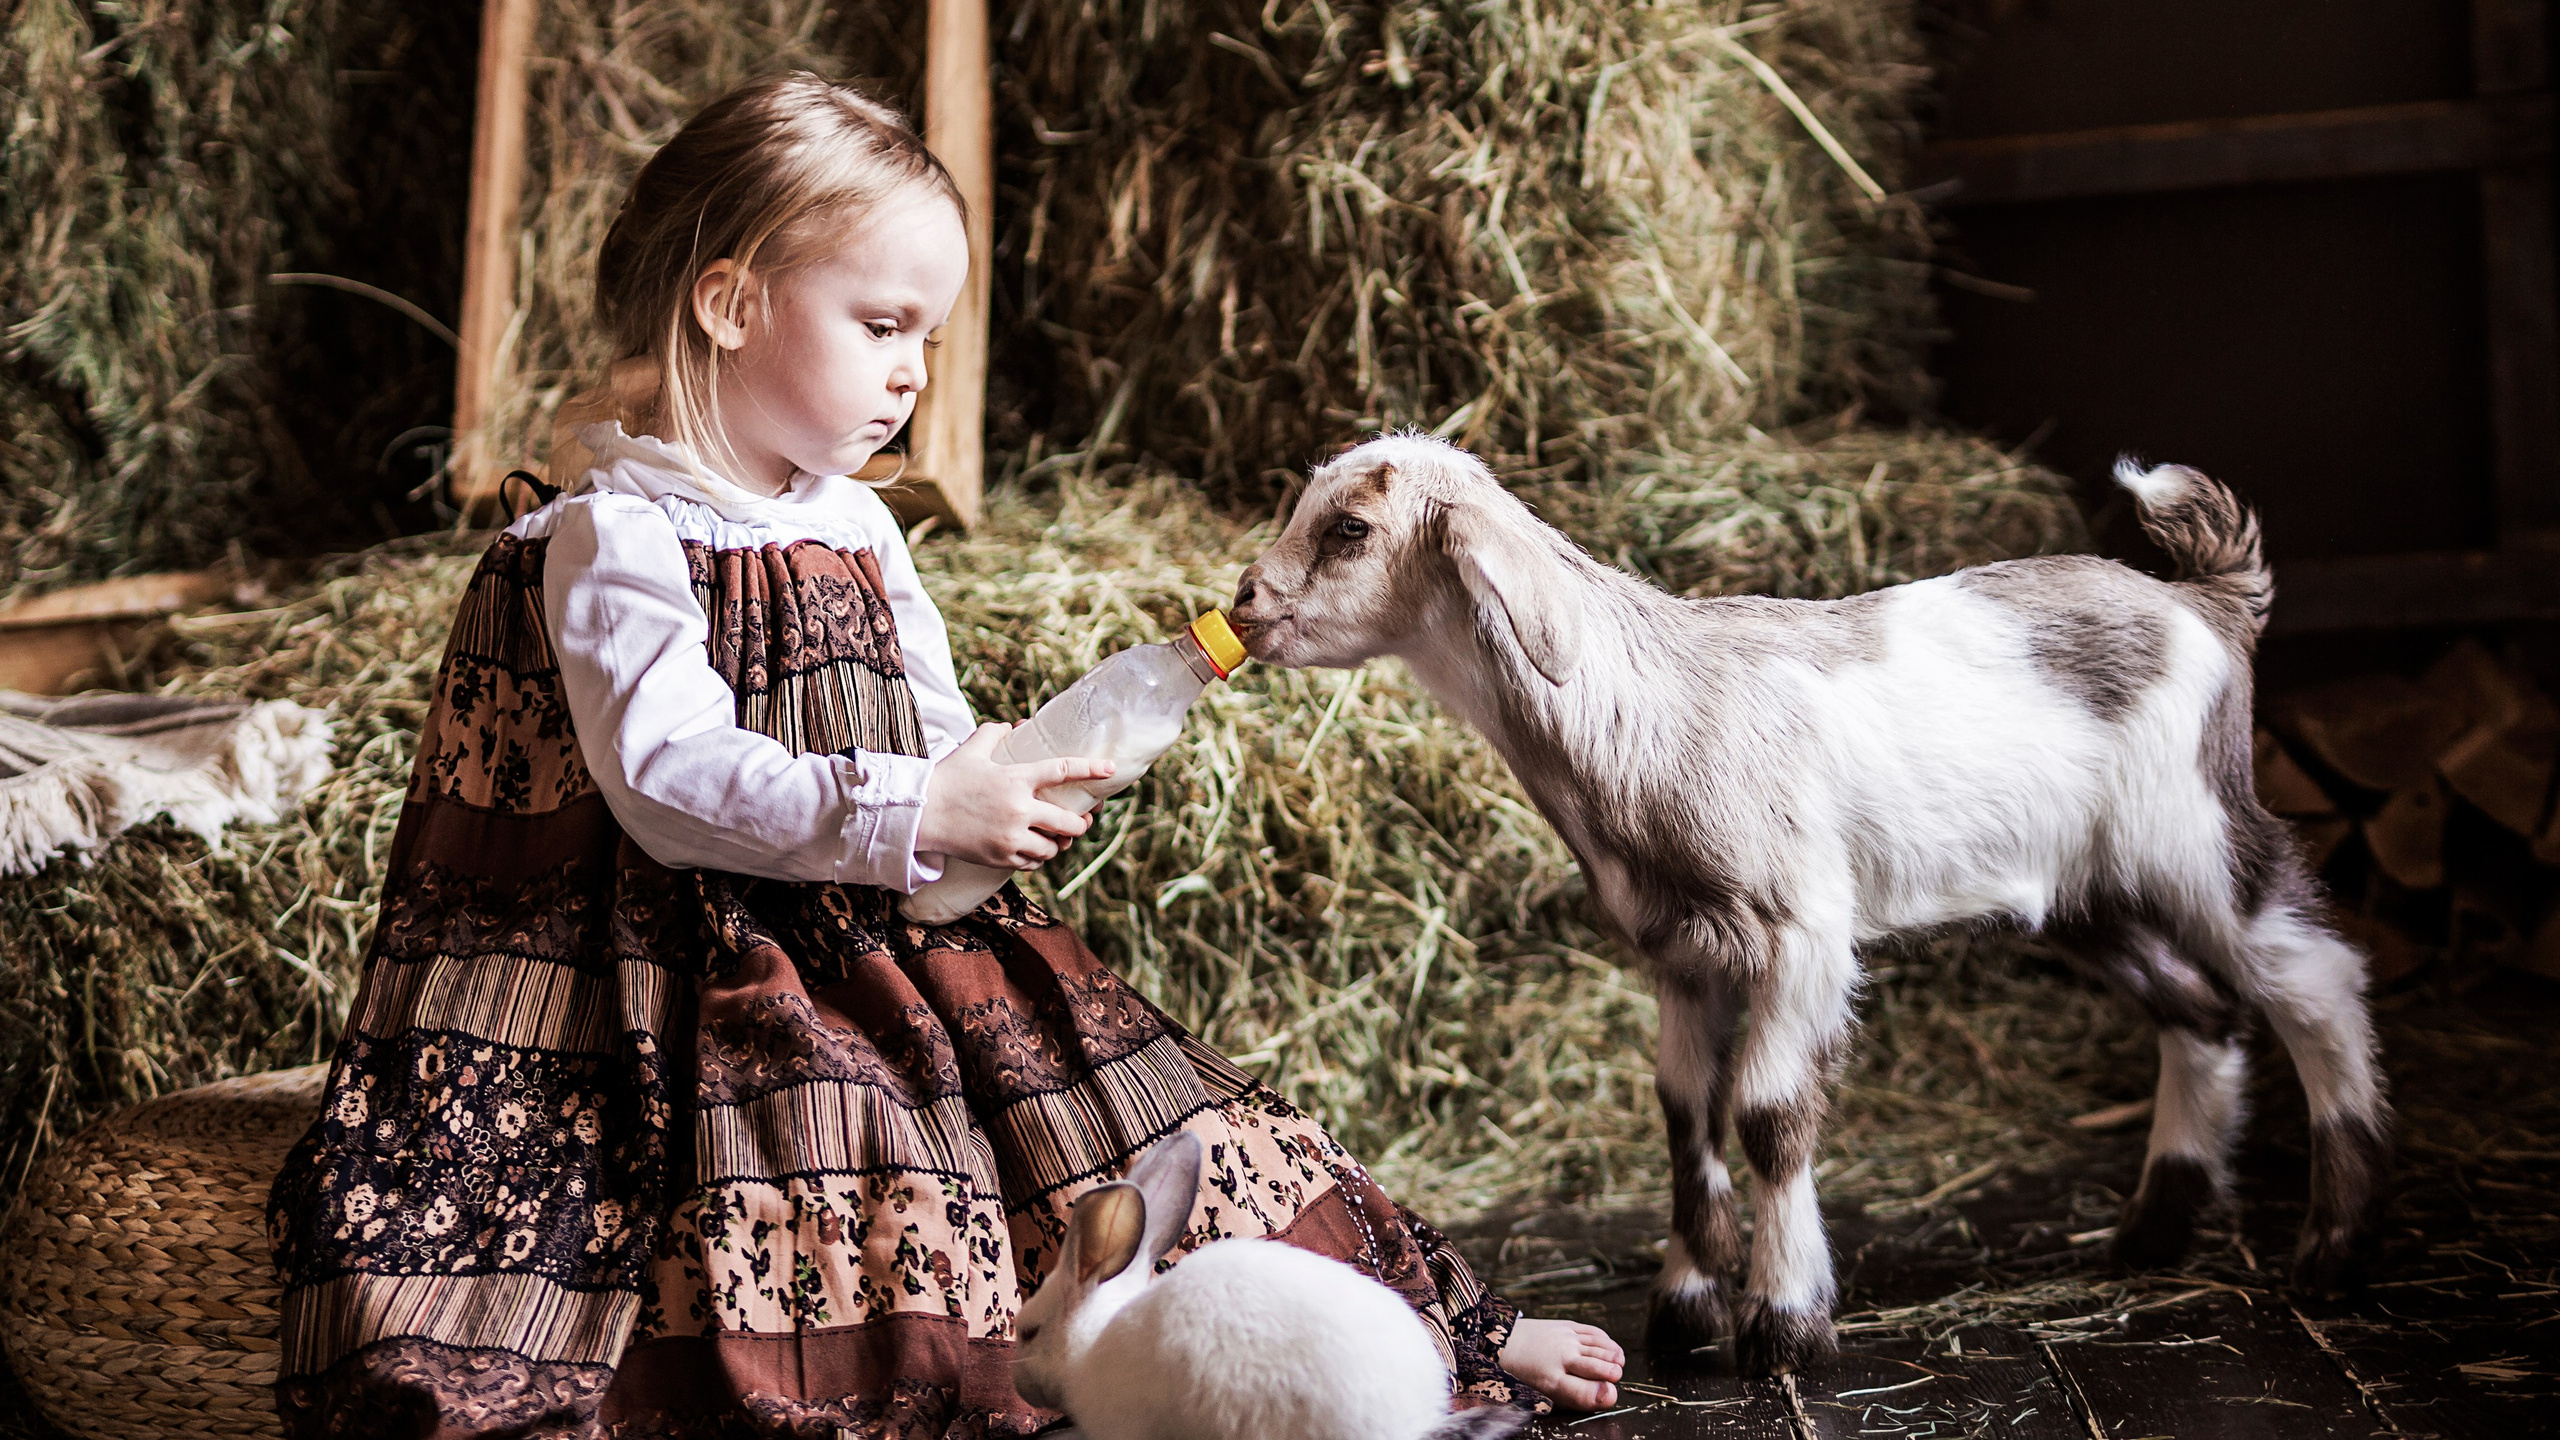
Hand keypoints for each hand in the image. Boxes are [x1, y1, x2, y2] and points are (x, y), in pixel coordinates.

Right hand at [917, 723, 1117, 869]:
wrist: (919, 814)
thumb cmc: (946, 780)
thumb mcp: (971, 750)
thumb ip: (994, 734)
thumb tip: (1014, 726)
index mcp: (1016, 779)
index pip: (1062, 772)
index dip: (1090, 770)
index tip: (1109, 771)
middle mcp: (1018, 810)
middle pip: (1069, 823)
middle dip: (1081, 824)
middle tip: (1082, 821)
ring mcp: (1010, 837)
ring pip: (1053, 848)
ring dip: (1058, 843)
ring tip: (1056, 837)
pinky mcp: (1001, 857)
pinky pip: (1033, 863)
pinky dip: (1038, 857)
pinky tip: (1035, 848)